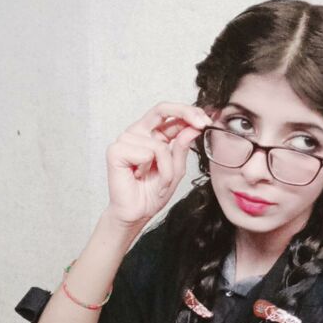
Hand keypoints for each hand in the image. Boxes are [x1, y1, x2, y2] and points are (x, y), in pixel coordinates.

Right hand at [105, 102, 213, 232]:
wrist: (137, 213)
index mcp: (153, 135)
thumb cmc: (152, 194)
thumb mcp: (176, 170)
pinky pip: (147, 153)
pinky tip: (140, 176)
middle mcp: (139, 133)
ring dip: (166, 167)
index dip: (189, 112)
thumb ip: (183, 148)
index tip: (206, 122)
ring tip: (156, 179)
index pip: (170, 114)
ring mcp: (126, 140)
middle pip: (161, 109)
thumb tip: (193, 127)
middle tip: (201, 124)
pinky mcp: (116, 150)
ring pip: (159, 144)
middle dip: (185, 112)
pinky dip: (151, 169)